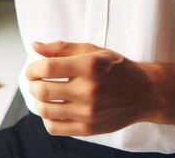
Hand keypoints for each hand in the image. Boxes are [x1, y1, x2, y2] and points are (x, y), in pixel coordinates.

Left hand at [26, 41, 154, 135]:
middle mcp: (88, 90)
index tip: (31, 69)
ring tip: (42, 94)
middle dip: (32, 84)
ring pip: (46, 110)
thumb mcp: (92, 50)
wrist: (143, 92)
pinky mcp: (89, 129)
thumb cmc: (116, 67)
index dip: (33, 68)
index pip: (48, 68)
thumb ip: (62, 48)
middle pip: (44, 90)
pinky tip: (51, 110)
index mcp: (88, 66)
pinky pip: (56, 128)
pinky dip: (46, 119)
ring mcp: (88, 112)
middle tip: (35, 81)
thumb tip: (35, 46)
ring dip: (37, 101)